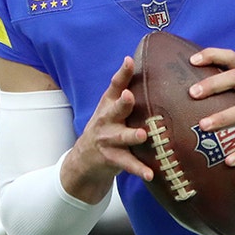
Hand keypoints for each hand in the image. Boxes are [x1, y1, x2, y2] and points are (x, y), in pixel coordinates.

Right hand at [61, 57, 151, 202]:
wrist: (84, 158)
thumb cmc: (107, 126)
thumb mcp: (111, 107)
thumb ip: (125, 90)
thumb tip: (147, 64)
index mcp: (109, 104)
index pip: (115, 85)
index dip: (122, 73)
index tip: (129, 61)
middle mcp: (107, 120)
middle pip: (115, 109)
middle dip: (122, 103)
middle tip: (129, 96)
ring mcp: (108, 139)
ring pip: (121, 137)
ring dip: (132, 135)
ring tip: (143, 135)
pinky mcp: (112, 158)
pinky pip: (127, 164)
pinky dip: (138, 169)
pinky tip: (150, 173)